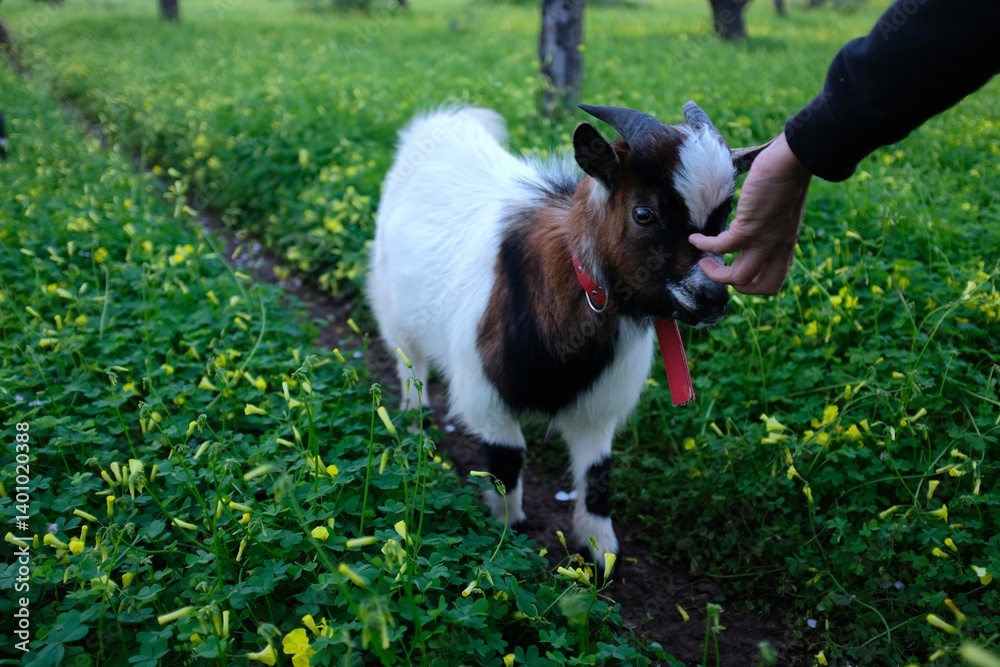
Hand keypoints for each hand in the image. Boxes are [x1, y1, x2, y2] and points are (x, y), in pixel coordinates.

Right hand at [690, 132, 811, 294]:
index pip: (772, 282)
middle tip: (718, 268)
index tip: (736, 268)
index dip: (752, 285)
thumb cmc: (789, 177)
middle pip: (757, 287)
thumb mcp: (783, 209)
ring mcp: (763, 240)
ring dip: (715, 273)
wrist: (793, 162)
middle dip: (733, 284)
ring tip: (702, 260)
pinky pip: (721, 247)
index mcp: (785, 245)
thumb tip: (755, 220)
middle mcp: (776, 247)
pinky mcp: (749, 227)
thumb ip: (771, 222)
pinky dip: (704, 245)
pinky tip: (695, 238)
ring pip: (739, 277)